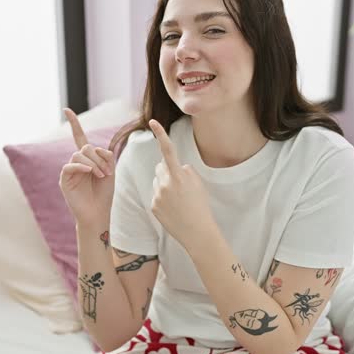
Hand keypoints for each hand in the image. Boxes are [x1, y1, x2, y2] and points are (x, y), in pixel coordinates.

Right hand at [59, 108, 115, 225]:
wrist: (98, 213)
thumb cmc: (104, 194)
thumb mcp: (110, 171)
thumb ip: (106, 156)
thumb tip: (94, 150)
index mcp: (87, 159)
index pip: (79, 137)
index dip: (74, 124)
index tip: (67, 110)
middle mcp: (77, 162)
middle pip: (86, 147)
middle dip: (99, 158)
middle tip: (107, 173)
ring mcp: (70, 170)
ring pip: (79, 154)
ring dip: (94, 163)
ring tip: (101, 176)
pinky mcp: (64, 180)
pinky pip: (70, 165)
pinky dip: (82, 167)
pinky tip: (90, 173)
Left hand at [149, 119, 215, 249]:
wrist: (197, 232)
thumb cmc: (200, 206)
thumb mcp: (198, 184)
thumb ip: (185, 171)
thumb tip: (174, 167)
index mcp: (179, 176)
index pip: (168, 150)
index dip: (160, 134)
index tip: (152, 122)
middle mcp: (165, 183)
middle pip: (161, 167)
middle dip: (167, 172)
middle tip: (181, 187)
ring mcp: (157, 195)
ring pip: (157, 181)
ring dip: (164, 185)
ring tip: (178, 200)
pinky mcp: (153, 206)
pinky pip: (155, 194)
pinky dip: (162, 198)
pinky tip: (173, 208)